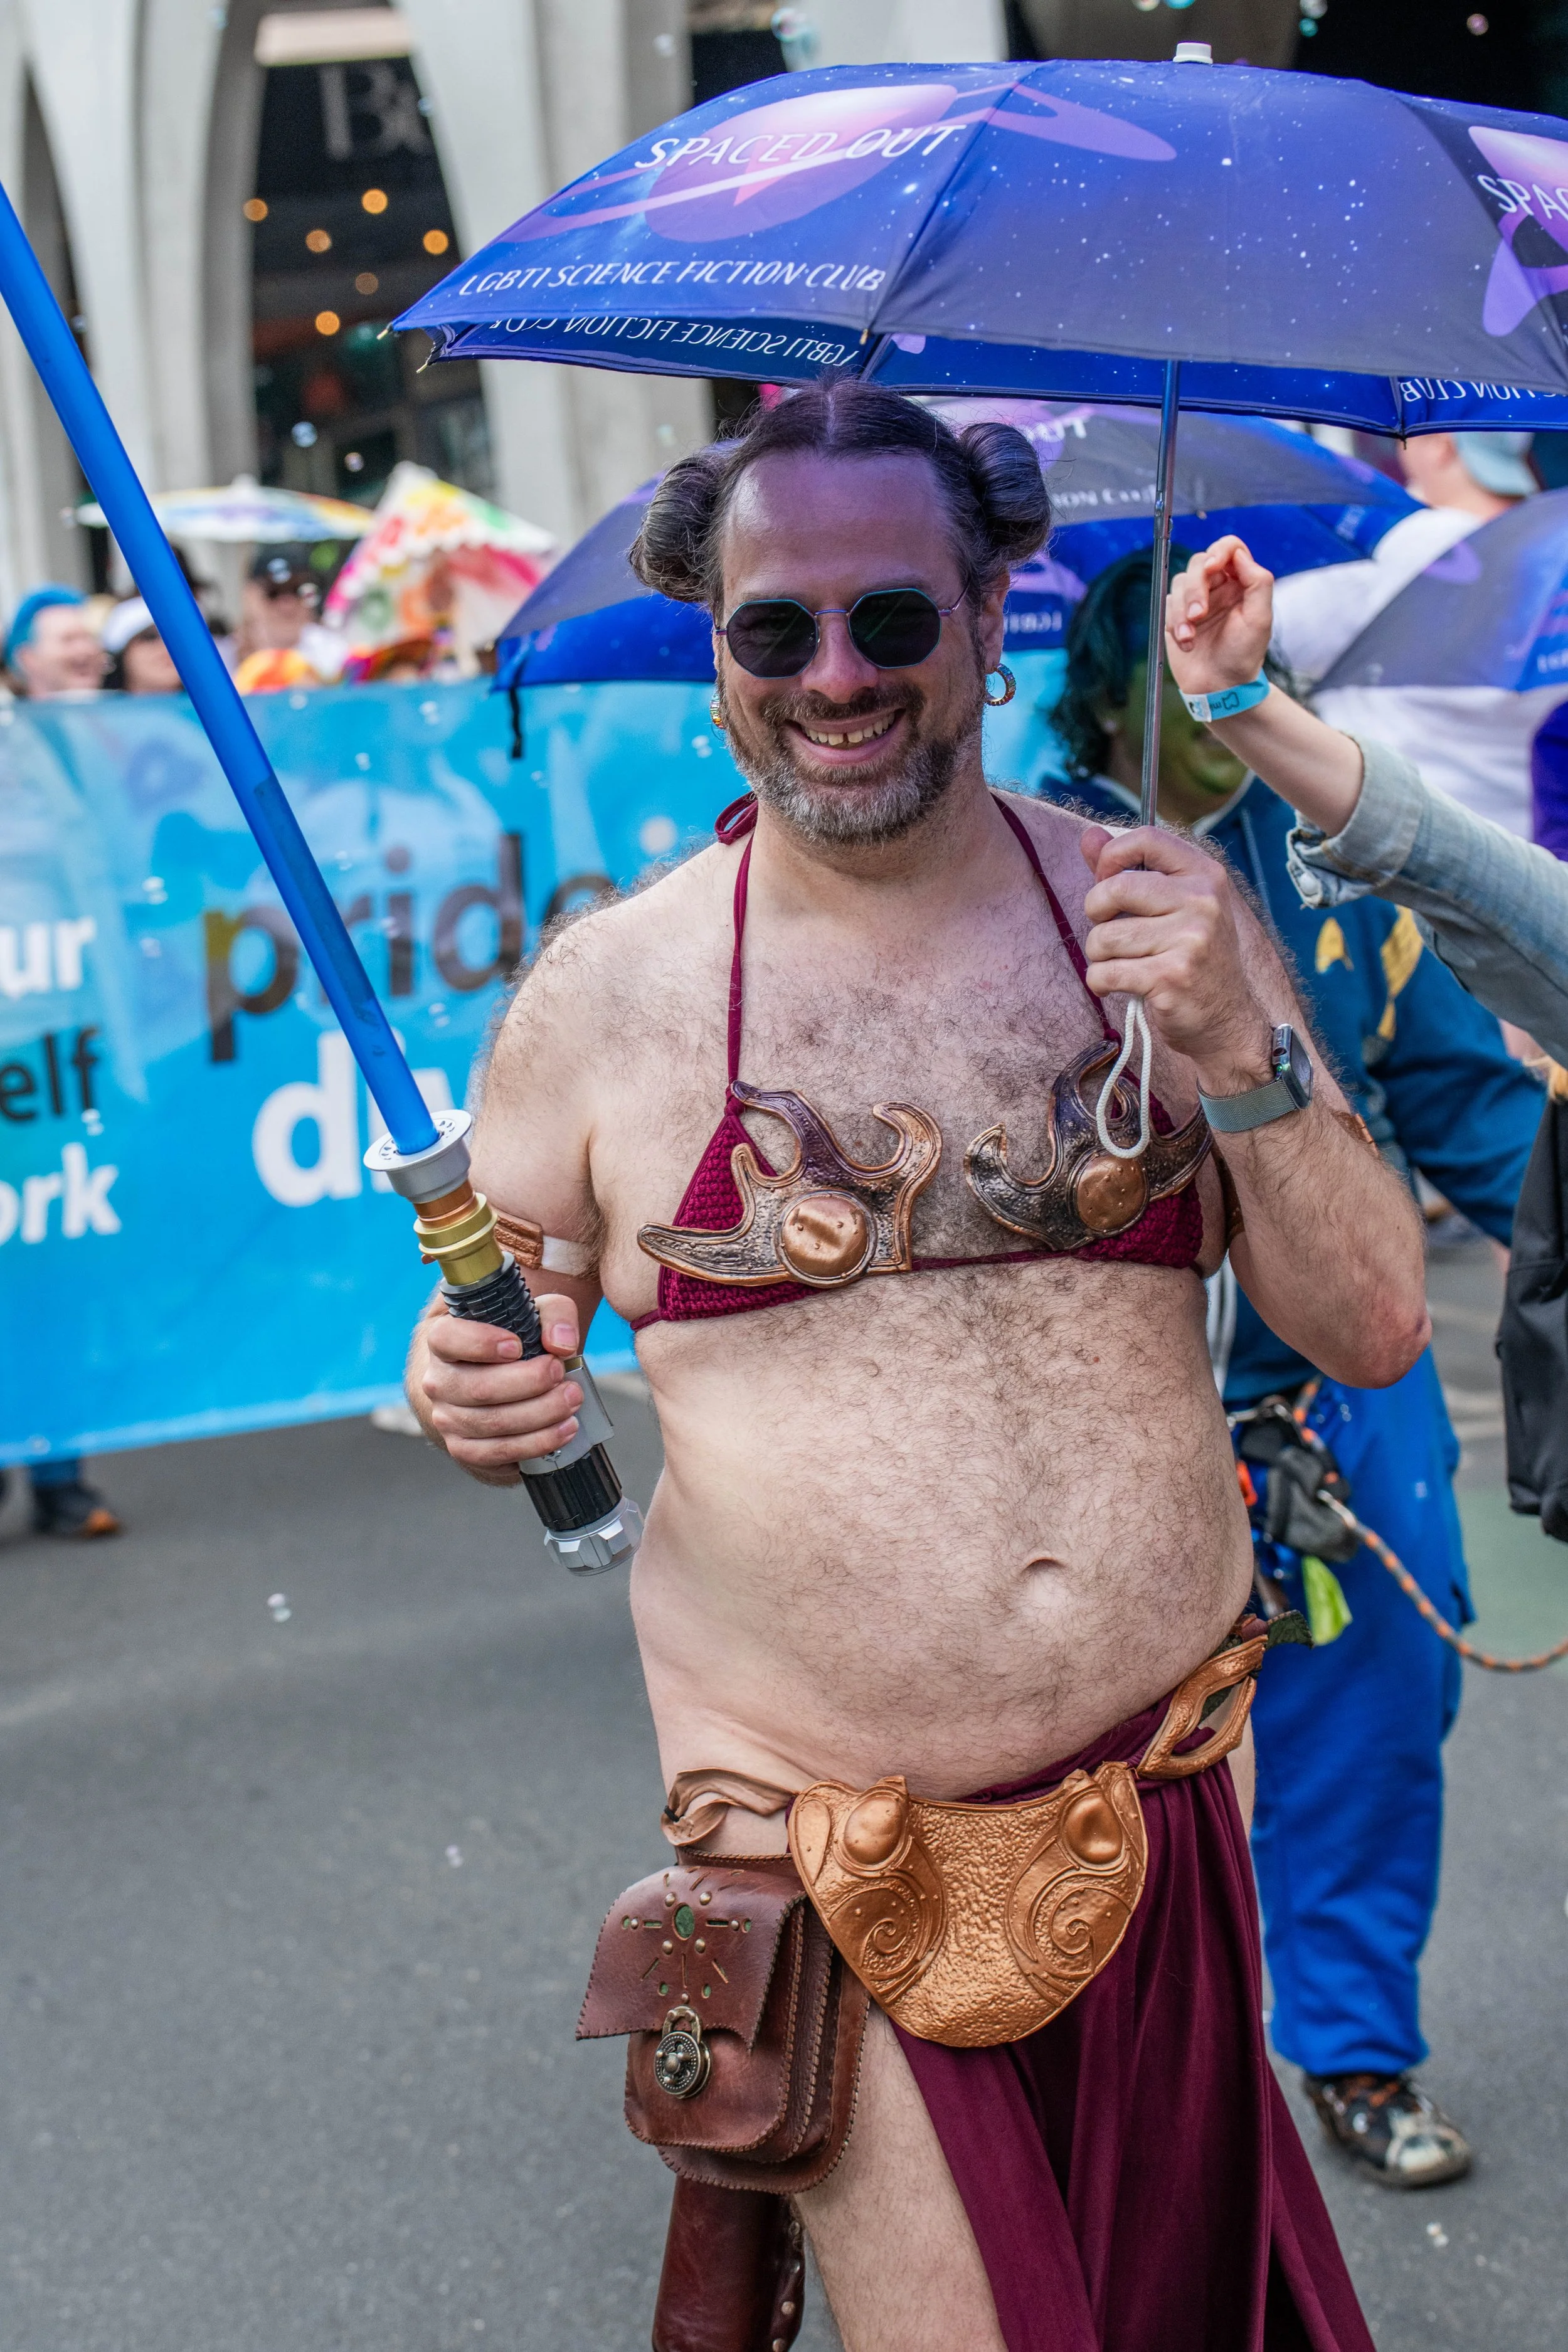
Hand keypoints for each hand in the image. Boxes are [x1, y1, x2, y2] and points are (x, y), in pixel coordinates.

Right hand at [416, 1294, 582, 1484]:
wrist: (499, 1381)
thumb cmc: (516, 1343)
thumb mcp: (537, 1315)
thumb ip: (555, 1316)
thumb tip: (562, 1344)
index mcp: (444, 1340)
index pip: (447, 1338)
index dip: (480, 1343)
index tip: (517, 1346)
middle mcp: (440, 1381)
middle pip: (479, 1388)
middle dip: (529, 1383)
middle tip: (560, 1373)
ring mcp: (448, 1418)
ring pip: (493, 1423)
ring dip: (540, 1414)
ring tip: (571, 1401)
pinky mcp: (464, 1448)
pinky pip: (498, 1452)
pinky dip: (536, 1443)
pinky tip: (562, 1430)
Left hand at [1080, 825, 1274, 1091]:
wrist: (1227, 1021)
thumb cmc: (1192, 958)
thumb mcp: (1173, 905)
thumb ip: (1129, 868)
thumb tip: (1088, 835)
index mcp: (1205, 874)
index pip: (1145, 838)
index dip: (1111, 857)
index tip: (1107, 881)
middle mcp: (1202, 901)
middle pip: (1114, 888)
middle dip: (1096, 914)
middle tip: (1111, 934)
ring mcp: (1190, 939)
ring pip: (1103, 936)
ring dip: (1099, 956)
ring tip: (1122, 964)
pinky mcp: (1172, 977)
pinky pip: (1104, 973)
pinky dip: (1100, 983)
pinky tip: (1120, 986)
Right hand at [1165, 537, 1274, 699]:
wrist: (1219, 687)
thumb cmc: (1243, 655)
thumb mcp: (1260, 619)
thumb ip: (1258, 582)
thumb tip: (1239, 555)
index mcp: (1241, 582)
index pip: (1229, 548)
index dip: (1219, 551)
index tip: (1213, 568)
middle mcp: (1218, 586)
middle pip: (1199, 563)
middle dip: (1196, 588)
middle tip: (1199, 615)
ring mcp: (1196, 600)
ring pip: (1180, 583)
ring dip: (1182, 610)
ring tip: (1190, 635)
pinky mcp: (1177, 616)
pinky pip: (1168, 604)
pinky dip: (1174, 623)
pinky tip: (1186, 642)